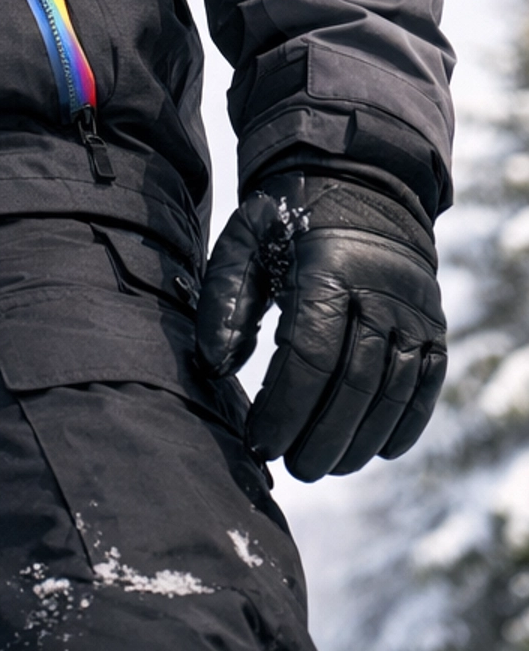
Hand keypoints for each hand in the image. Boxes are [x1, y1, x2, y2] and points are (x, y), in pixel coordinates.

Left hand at [196, 173, 446, 480]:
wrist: (357, 183)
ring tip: (325, 465)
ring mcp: (414, 310)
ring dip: (360, 439)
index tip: (261, 441)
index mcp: (328, 269)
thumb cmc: (287, 221)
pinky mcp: (433, 325)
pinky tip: (378, 450)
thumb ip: (224, 301)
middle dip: (321, 436)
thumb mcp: (245, 242)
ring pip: (394, 391)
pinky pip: (427, 384)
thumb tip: (216, 365)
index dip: (286, 407)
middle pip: (356, 382)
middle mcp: (381, 291)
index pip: (311, 355)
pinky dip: (406, 422)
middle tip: (293, 467)